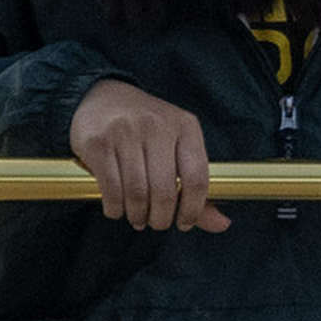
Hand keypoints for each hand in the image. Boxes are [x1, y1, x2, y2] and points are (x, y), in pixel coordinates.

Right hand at [70, 76, 221, 234]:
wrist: (102, 96)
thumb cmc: (147, 129)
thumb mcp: (177, 146)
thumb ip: (196, 186)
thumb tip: (222, 224)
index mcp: (186, 126)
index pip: (197, 178)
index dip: (194, 209)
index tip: (185, 223)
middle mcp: (157, 126)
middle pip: (165, 190)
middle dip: (162, 218)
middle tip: (157, 224)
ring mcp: (125, 132)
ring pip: (137, 192)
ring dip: (138, 215)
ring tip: (138, 219)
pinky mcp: (98, 142)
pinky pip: (110, 188)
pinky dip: (115, 208)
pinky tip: (117, 209)